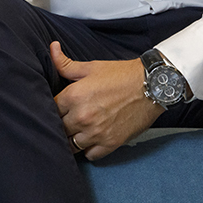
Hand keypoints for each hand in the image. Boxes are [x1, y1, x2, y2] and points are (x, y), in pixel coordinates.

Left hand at [50, 42, 163, 159]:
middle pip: (59, 129)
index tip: (60, 107)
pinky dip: (89, 149)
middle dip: (62, 124)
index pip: (51, 109)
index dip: (54, 108)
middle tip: (69, 119)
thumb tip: (52, 48)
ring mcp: (96, 132)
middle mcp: (82, 117)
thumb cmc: (120, 75)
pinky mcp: (110, 143)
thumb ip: (65, 63)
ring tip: (79, 130)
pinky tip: (92, 138)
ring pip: (71, 145)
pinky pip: (90, 155)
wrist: (151, 86)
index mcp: (73, 96)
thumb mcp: (91, 67)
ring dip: (73, 138)